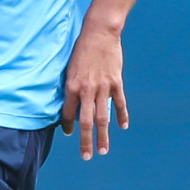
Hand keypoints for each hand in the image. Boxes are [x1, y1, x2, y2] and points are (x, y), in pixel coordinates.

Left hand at [61, 24, 128, 159]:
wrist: (99, 32)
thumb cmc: (81, 49)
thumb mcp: (70, 67)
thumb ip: (72, 86)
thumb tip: (72, 103)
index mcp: (71, 86)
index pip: (67, 113)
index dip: (67, 126)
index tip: (69, 134)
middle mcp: (86, 90)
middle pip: (86, 122)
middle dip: (85, 141)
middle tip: (86, 156)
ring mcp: (102, 87)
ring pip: (103, 118)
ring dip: (103, 136)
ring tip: (103, 150)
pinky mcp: (116, 82)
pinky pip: (119, 103)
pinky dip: (122, 116)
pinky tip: (123, 126)